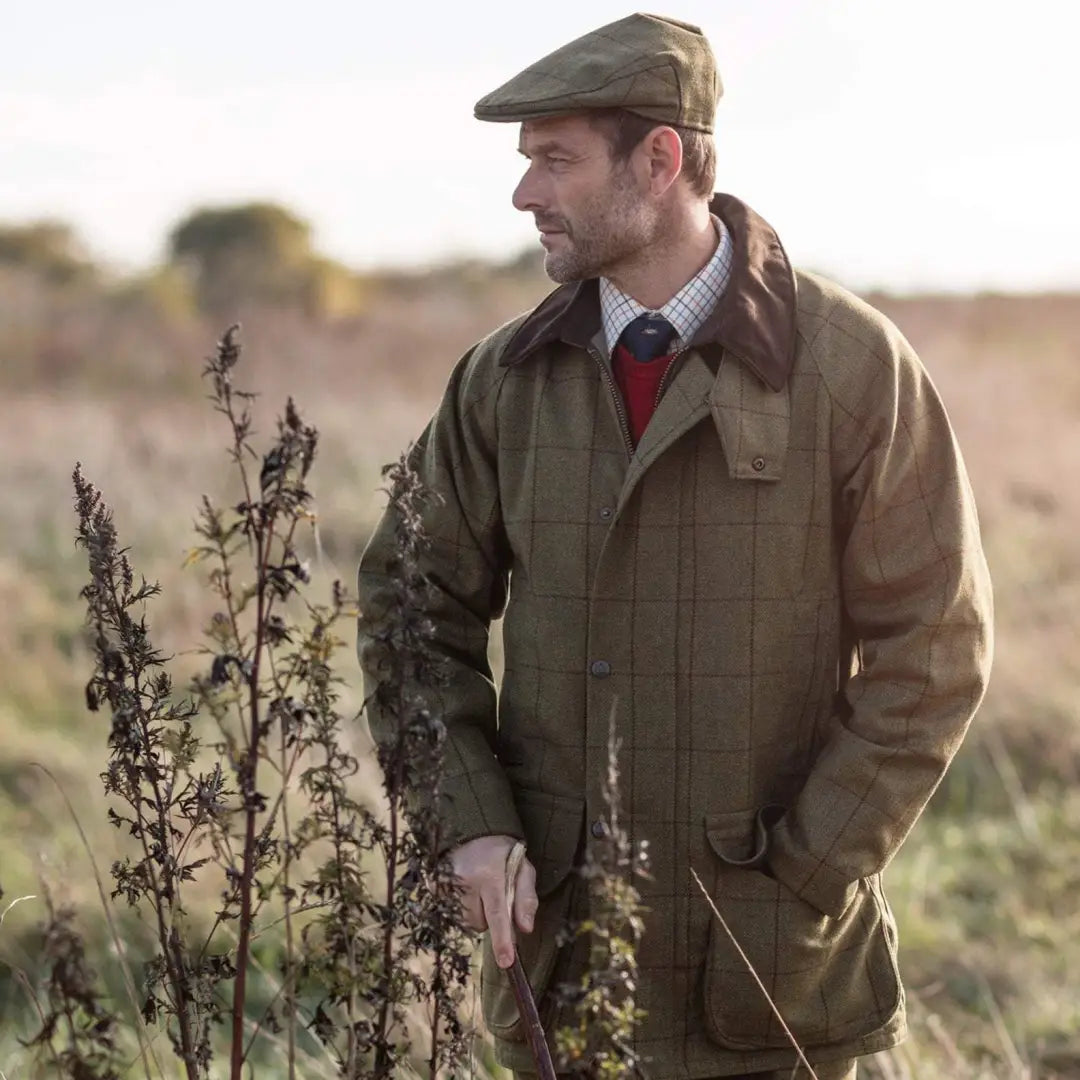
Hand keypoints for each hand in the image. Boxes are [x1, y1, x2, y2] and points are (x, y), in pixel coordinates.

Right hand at [450, 834, 537, 968]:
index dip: (502, 939)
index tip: (505, 961)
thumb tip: (526, 928)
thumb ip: (526, 898)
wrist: (472, 832)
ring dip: (475, 914)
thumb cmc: (503, 854)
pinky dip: (460, 908)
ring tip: (478, 891)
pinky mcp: (434, 887)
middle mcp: (466, 881)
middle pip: (480, 923)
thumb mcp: (523, 869)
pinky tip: (465, 890)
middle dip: (489, 918)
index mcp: (491, 876)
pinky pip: (450, 913)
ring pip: (465, 921)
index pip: (498, 913)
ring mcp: (446, 884)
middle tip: (493, 896)